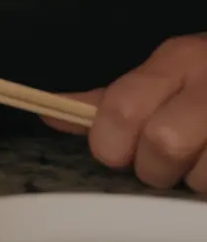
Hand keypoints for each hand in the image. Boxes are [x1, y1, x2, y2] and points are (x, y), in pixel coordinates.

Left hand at [45, 35, 206, 190]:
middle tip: (165, 164)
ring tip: (206, 163)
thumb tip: (50, 111)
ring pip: (203, 176)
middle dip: (155, 168)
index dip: (109, 142)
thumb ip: (115, 97)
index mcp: (180, 60)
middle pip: (162, 146)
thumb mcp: (171, 74)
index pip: (121, 108)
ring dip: (198, 182)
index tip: (115, 151)